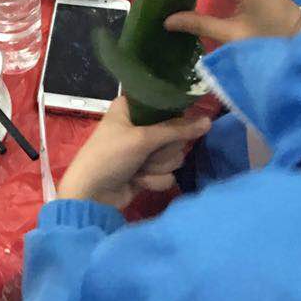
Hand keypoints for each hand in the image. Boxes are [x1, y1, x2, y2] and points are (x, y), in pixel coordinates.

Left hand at [57, 97, 209, 207]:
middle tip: (145, 152)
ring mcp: (144, 150)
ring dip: (157, 167)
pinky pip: (167, 173)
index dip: (173, 118)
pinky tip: (137, 181)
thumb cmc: (110, 156)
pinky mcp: (148, 171)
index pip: (167, 105)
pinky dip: (154, 180)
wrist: (92, 195)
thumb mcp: (142, 139)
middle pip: (175, 134)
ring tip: (138, 168)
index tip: (173, 128)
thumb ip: (177, 130)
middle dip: (162, 150)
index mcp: (132, 108)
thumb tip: (208, 121)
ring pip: (174, 156)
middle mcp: (140, 126)